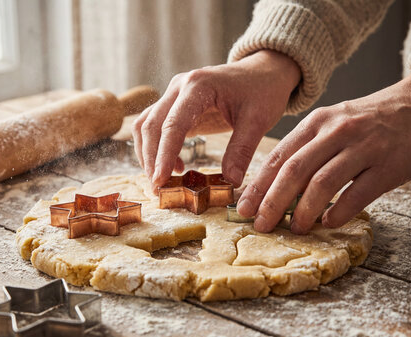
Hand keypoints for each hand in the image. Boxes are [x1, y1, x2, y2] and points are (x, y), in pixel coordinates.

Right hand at [132, 50, 300, 190]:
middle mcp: (180, 86)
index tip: (160, 180)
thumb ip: (241, 150)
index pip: (172, 124)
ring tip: (163, 181)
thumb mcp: (258, 121)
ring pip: (146, 124)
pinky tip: (174, 167)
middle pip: (151, 124)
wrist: (264, 72)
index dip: (163, 154)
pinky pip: (156, 125)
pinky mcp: (176, 104)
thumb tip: (230, 180)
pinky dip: (157, 147)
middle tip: (159, 188)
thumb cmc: (262, 91)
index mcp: (199, 86)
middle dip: (151, 159)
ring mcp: (175, 93)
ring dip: (148, 154)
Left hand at [237, 70, 410, 233]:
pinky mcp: (388, 165)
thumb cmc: (374, 119)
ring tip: (295, 229)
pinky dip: (339, 213)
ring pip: (322, 183)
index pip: (279, 156)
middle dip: (272, 202)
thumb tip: (278, 185)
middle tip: (260, 226)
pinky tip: (328, 223)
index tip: (243, 208)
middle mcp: (336, 132)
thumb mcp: (336, 122)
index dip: (258, 185)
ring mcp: (363, 147)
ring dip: (303, 211)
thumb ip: (310, 148)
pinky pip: (357, 194)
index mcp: (318, 122)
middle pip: (294, 171)